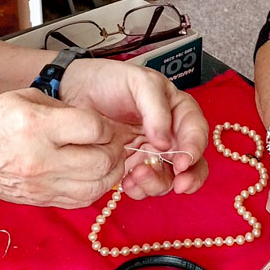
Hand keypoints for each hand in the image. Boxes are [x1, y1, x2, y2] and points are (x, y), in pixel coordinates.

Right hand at [0, 90, 132, 207]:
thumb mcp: (23, 98)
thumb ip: (63, 109)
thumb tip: (97, 122)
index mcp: (35, 126)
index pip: (93, 129)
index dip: (106, 125)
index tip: (103, 123)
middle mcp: (40, 159)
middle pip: (101, 162)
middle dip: (114, 149)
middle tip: (110, 141)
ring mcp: (41, 185)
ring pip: (98, 186)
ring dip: (109, 171)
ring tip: (103, 157)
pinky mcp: (41, 201)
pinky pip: (83, 200)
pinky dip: (96, 187)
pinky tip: (90, 174)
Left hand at [59, 60, 209, 199]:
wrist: (73, 92)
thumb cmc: (108, 80)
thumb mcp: (138, 82)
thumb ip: (156, 110)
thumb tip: (165, 142)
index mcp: (177, 110)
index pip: (196, 131)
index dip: (194, 149)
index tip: (183, 162)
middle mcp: (170, 134)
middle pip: (190, 163)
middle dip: (188, 177)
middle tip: (178, 185)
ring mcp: (151, 153)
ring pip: (168, 178)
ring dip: (157, 183)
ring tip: (137, 175)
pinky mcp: (132, 166)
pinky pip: (144, 185)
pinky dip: (139, 189)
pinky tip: (126, 182)